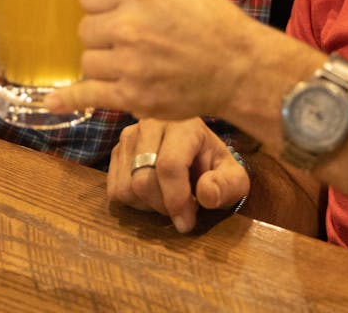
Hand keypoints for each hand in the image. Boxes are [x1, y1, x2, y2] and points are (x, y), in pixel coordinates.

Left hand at [46, 0, 261, 119]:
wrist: (240, 69)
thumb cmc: (213, 26)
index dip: (100, 5)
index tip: (111, 12)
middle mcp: (128, 25)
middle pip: (86, 30)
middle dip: (103, 36)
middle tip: (131, 41)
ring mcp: (127, 64)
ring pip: (88, 62)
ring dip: (104, 63)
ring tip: (132, 64)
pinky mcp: (131, 96)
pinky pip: (88, 94)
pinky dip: (68, 98)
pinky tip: (52, 101)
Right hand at [108, 119, 248, 233]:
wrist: (196, 150)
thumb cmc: (214, 166)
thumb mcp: (233, 177)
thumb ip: (227, 186)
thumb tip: (206, 194)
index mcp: (184, 125)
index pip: (169, 165)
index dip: (176, 200)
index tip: (186, 223)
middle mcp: (151, 124)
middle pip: (142, 180)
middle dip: (163, 206)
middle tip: (181, 210)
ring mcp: (128, 136)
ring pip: (125, 188)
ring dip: (147, 206)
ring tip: (168, 199)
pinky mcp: (116, 150)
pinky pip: (114, 190)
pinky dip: (133, 203)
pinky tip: (153, 195)